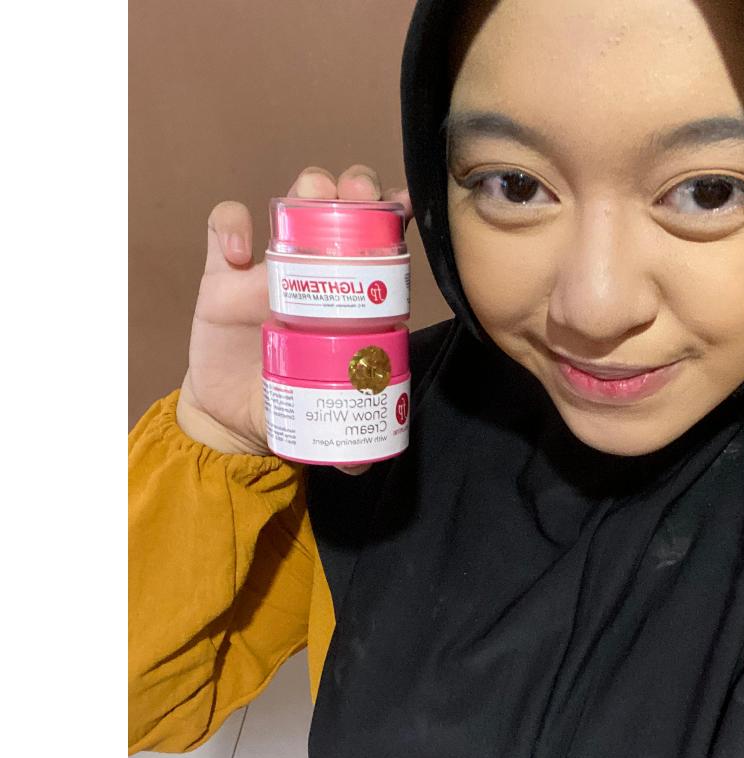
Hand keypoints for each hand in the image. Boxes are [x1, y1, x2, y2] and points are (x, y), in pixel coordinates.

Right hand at [176, 165, 412, 474]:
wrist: (232, 416)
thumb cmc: (288, 404)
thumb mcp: (322, 419)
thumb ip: (346, 440)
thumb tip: (361, 464)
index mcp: (349, 297)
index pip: (376, 243)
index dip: (390, 217)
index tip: (402, 208)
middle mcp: (315, 272)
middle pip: (337, 208)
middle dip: (352, 188)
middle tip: (357, 196)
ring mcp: (268, 267)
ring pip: (290, 205)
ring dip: (305, 192)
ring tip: (309, 201)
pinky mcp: (222, 275)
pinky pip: (224, 227)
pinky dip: (232, 226)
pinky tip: (240, 253)